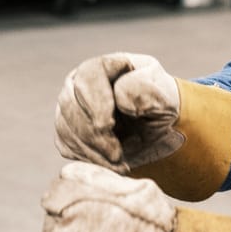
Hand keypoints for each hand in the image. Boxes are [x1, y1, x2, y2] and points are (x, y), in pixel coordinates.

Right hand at [55, 52, 184, 170]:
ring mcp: (70, 105)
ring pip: (65, 127)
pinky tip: (110, 165)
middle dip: (92, 134)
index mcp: (106, 66)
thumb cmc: (160, 107)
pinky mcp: (67, 129)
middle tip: (117, 154)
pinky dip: (88, 159)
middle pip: (69, 103)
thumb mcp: (165, 96)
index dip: (94, 103)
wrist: (156, 129)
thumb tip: (120, 97)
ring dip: (91, 150)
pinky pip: (67, 145)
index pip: (88, 77)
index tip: (108, 127)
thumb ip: (146, 91)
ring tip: (119, 164)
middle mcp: (81, 82)